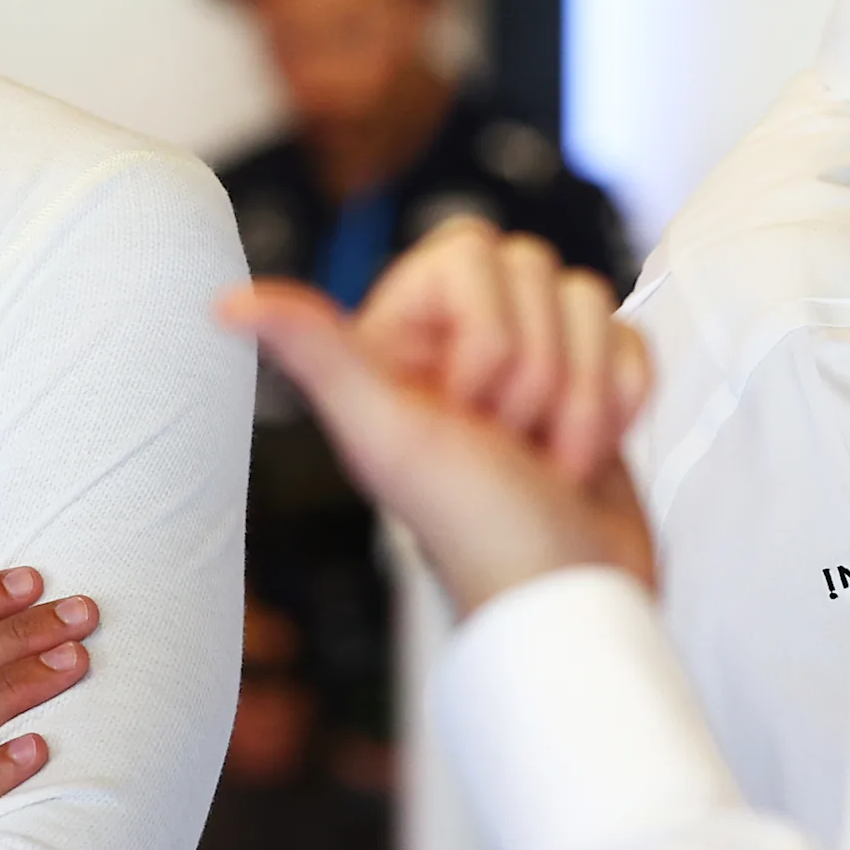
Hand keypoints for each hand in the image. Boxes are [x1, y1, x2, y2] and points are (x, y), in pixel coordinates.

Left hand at [218, 219, 654, 616]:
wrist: (568, 598)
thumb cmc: (474, 527)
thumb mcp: (386, 435)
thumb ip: (316, 354)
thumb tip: (222, 304)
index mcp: (402, 335)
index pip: (474, 251)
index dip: (489, 331)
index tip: (467, 406)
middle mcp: (461, 338)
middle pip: (538, 268)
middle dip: (541, 369)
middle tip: (509, 439)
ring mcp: (531, 358)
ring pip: (589, 297)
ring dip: (583, 393)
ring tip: (548, 455)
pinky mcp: (590, 381)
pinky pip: (628, 335)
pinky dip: (621, 398)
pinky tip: (587, 452)